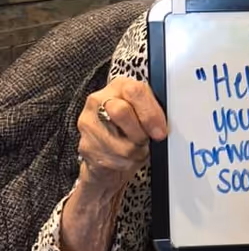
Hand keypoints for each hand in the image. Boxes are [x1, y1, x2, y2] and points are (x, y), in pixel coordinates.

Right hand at [77, 77, 166, 194]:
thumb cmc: (130, 128)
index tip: (159, 130)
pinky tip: (125, 158)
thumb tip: (160, 128)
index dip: (150, 114)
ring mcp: (89, 123)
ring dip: (136, 152)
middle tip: (146, 139)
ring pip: (121, 144)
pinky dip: (127, 163)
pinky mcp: (86, 146)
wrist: (108, 151)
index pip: (135, 91)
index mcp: (119, 87)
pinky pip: (114, 160)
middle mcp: (99, 101)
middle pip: (121, 112)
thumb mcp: (145, 112)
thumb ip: (153, 112)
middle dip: (140, 133)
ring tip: (136, 149)